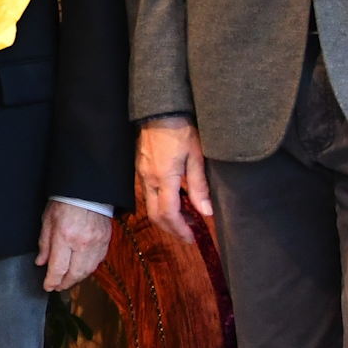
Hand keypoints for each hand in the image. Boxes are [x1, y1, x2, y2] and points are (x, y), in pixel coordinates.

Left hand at [37, 200, 112, 291]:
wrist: (88, 190)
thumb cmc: (65, 201)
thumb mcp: (47, 220)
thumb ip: (44, 244)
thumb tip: (41, 262)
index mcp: (65, 237)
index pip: (58, 268)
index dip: (51, 281)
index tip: (47, 286)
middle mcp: (82, 243)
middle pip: (75, 274)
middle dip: (65, 284)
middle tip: (57, 287)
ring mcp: (97, 243)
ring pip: (88, 271)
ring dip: (77, 279)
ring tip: (68, 280)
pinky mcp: (106, 241)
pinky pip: (98, 262)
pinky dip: (88, 269)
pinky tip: (81, 270)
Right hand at [136, 114, 212, 240]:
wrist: (160, 108)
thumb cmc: (181, 129)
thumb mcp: (197, 156)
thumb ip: (199, 186)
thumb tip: (205, 212)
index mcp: (164, 178)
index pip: (168, 214)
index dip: (180, 230)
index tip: (192, 238)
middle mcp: (148, 179)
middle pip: (155, 215)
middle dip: (171, 228)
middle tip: (187, 234)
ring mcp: (142, 173)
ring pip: (150, 204)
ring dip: (165, 217)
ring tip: (184, 218)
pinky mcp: (141, 167)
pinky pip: (148, 192)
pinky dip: (161, 203)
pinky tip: (175, 199)